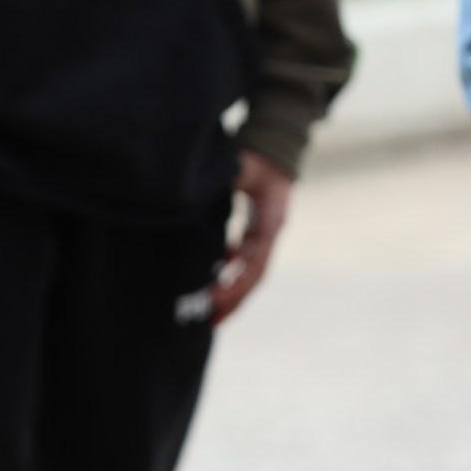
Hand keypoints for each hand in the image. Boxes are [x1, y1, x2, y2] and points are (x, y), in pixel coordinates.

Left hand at [211, 151, 293, 323]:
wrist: (275, 148)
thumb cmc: (256, 159)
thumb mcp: (239, 169)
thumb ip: (224, 184)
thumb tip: (195, 197)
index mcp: (269, 222)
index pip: (255, 263)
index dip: (236, 282)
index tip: (213, 297)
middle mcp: (270, 234)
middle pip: (255, 277)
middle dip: (234, 300)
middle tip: (209, 321)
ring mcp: (265, 235)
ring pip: (251, 273)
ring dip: (233, 293)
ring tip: (211, 313)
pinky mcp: (258, 233)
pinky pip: (246, 261)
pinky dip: (231, 273)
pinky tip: (214, 279)